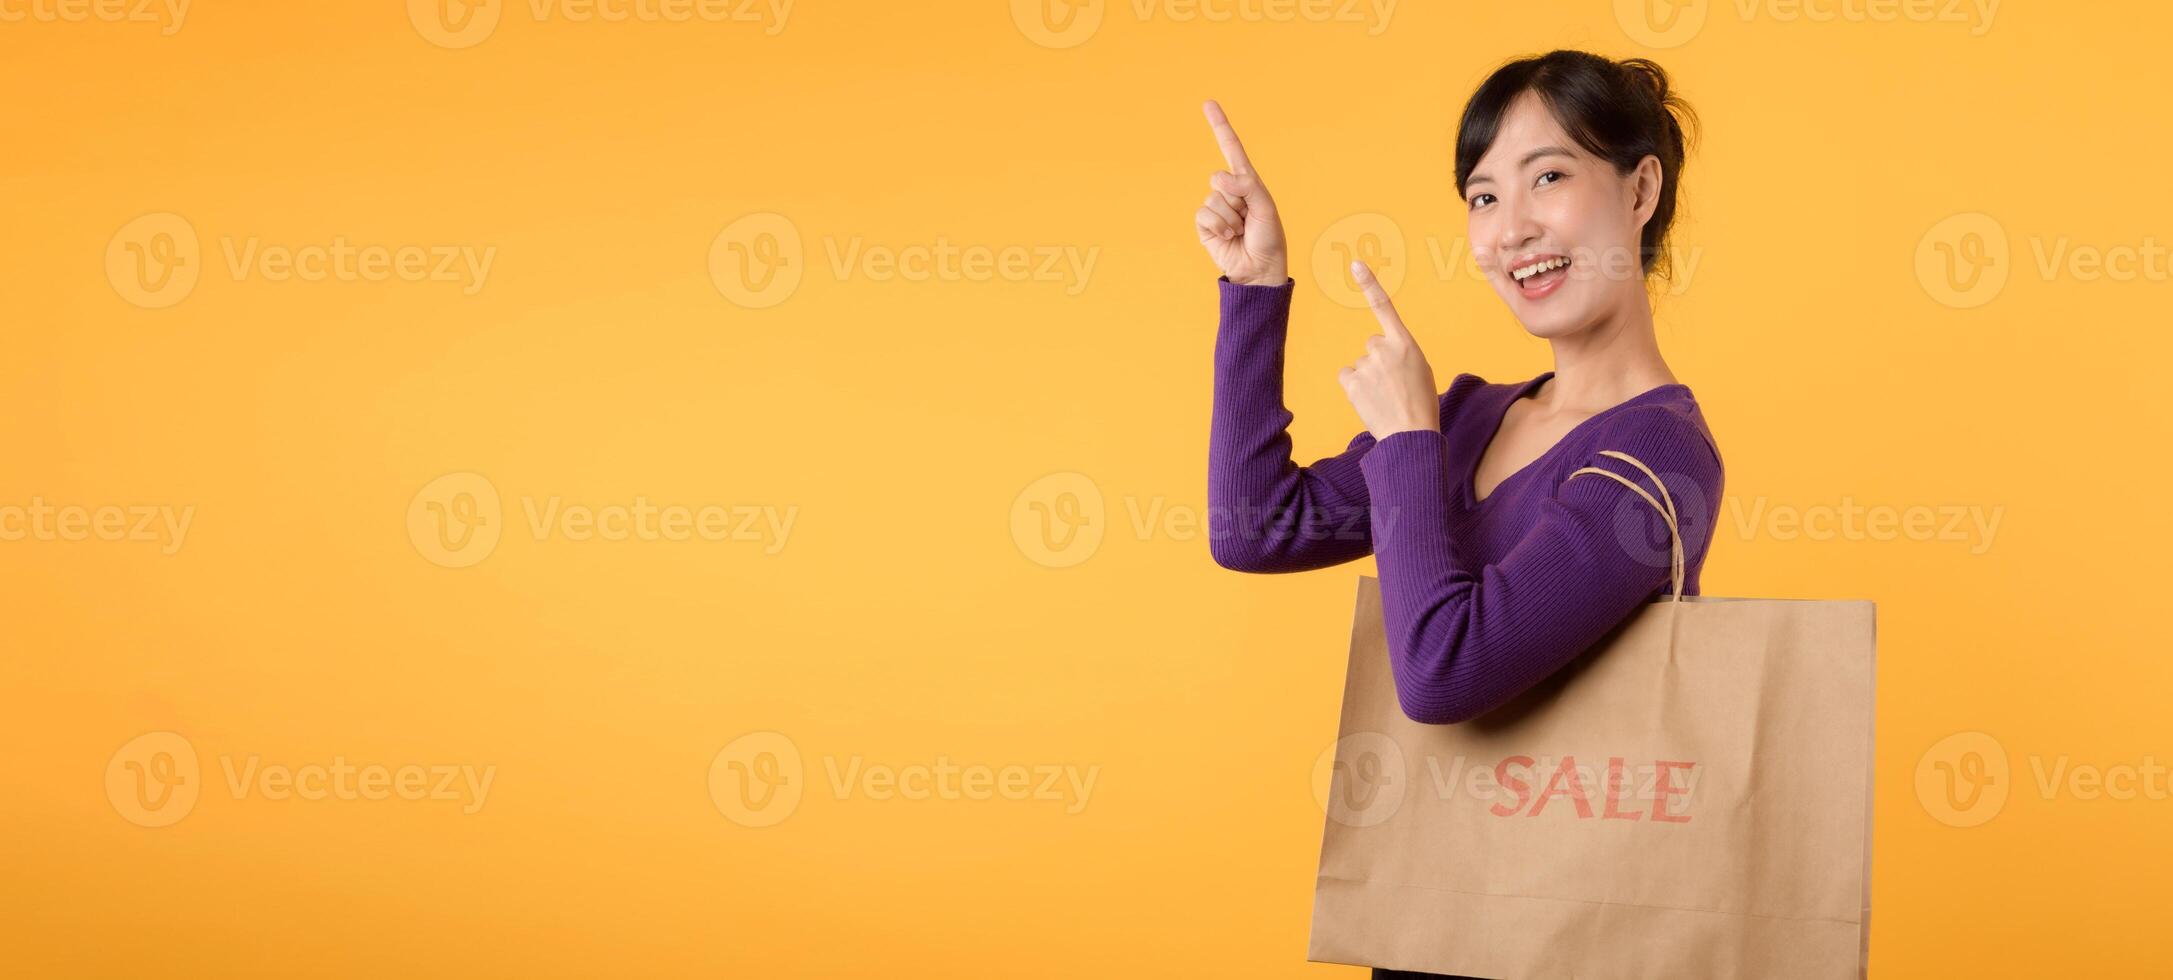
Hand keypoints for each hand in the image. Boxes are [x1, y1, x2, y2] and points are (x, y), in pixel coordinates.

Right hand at [1195, 100, 1286, 286]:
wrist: (1258, 270)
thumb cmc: (1269, 239)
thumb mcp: (1266, 208)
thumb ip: (1246, 186)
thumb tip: (1219, 177)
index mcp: (1248, 182)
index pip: (1232, 149)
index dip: (1220, 126)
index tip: (1208, 103)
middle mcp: (1230, 191)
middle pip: (1220, 179)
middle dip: (1236, 199)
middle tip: (1248, 218)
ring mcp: (1216, 208)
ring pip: (1213, 198)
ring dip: (1229, 218)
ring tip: (1240, 231)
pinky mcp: (1205, 225)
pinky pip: (1204, 214)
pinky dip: (1218, 226)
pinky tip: (1228, 237)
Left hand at [1337, 260, 1438, 439]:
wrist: (1412, 436)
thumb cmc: (1421, 404)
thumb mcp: (1420, 370)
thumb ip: (1400, 354)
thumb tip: (1379, 352)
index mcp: (1406, 343)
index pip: (1385, 307)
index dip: (1370, 284)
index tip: (1356, 264)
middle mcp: (1384, 349)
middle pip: (1372, 344)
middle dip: (1378, 360)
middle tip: (1393, 385)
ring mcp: (1366, 365)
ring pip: (1360, 364)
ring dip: (1368, 378)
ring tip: (1385, 397)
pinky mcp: (1352, 382)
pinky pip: (1348, 376)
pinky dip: (1355, 387)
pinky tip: (1369, 400)